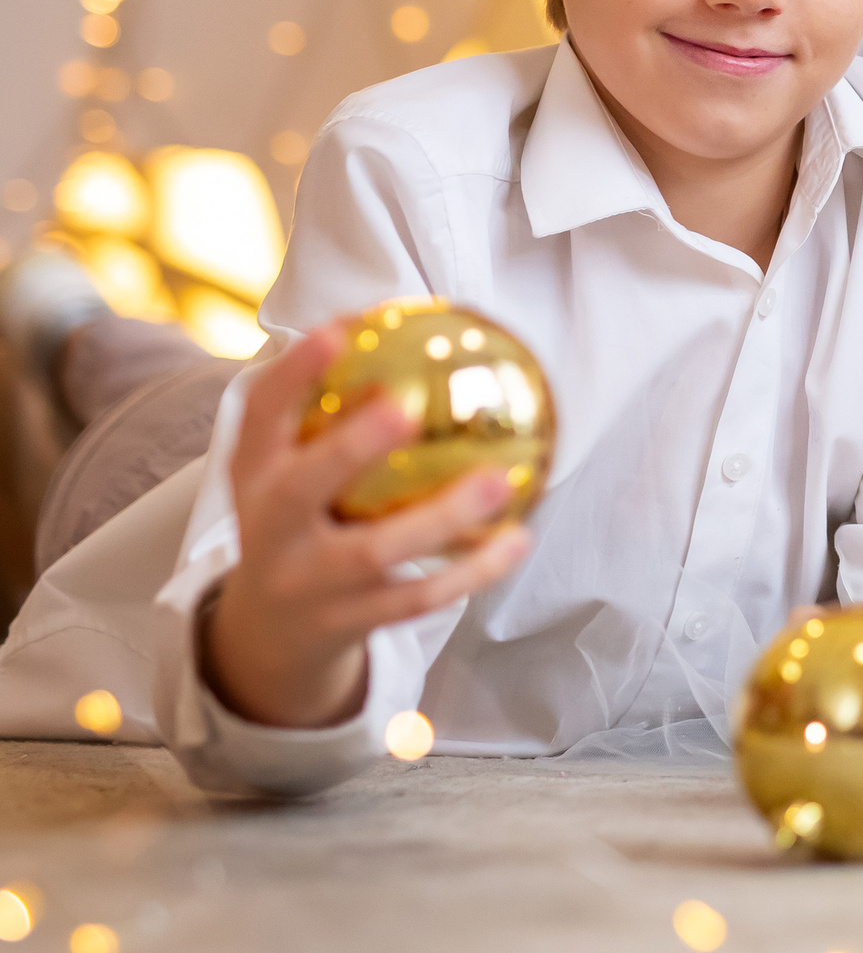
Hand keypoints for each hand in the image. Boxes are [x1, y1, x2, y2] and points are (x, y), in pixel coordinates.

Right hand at [204, 324, 529, 729]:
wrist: (270, 631)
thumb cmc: (302, 517)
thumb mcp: (290, 466)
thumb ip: (332, 408)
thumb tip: (413, 321)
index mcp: (253, 475)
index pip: (260, 418)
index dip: (292, 374)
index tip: (337, 330)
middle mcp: (269, 528)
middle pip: (300, 490)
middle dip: (348, 449)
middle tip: (403, 408)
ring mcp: (308, 582)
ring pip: (375, 552)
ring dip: (441, 516)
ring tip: (502, 480)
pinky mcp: (350, 622)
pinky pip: (420, 597)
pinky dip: (473, 571)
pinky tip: (519, 538)